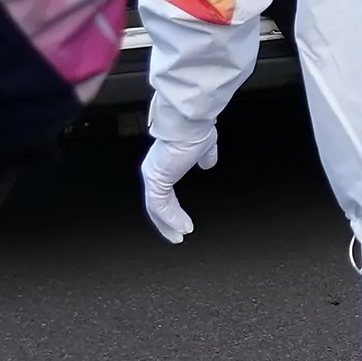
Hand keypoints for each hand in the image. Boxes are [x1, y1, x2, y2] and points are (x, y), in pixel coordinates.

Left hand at [141, 128, 217, 242]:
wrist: (190, 124)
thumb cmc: (195, 131)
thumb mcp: (205, 148)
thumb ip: (205, 157)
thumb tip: (208, 164)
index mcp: (164, 164)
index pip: (163, 194)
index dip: (172, 210)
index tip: (182, 221)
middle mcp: (154, 171)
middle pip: (156, 206)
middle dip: (166, 223)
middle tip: (176, 236)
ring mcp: (153, 177)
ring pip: (156, 209)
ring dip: (167, 225)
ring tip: (179, 235)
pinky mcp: (156, 181)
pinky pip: (160, 206)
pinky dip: (171, 218)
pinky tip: (182, 227)